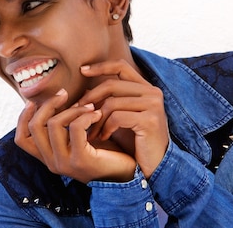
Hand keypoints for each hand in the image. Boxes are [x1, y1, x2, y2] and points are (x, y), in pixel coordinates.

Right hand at [15, 89, 136, 183]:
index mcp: (48, 157)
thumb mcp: (77, 138)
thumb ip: (64, 124)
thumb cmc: (104, 153)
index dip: (23, 116)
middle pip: (35, 126)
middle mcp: (51, 163)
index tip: (36, 100)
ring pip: (54, 123)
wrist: (127, 176)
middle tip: (64, 93)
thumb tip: (56, 95)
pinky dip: (85, 115)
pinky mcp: (81, 160)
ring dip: (73, 108)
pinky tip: (97, 114)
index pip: (21, 139)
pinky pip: (75, 127)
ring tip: (89, 105)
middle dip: (48, 104)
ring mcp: (64, 163)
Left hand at [76, 59, 168, 177]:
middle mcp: (152, 92)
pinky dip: (105, 128)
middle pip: (111, 84)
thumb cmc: (135, 143)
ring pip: (112, 102)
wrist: (155, 167)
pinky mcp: (150, 120)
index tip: (82, 71)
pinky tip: (103, 137)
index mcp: (146, 88)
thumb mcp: (119, 119)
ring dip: (96, 119)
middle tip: (77, 111)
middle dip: (90, 98)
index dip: (100, 66)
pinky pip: (117, 117)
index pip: (121, 66)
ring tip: (90, 132)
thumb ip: (107, 102)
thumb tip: (85, 89)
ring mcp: (153, 105)